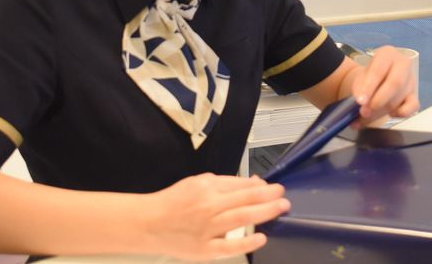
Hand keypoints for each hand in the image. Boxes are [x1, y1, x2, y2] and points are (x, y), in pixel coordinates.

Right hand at [139, 173, 288, 260]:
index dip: (262, 186)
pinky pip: (228, 248)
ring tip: (280, 208)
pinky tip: (261, 238)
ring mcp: (206, 229)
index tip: (275, 187)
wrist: (147, 224)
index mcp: (207, 188)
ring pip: (241, 218)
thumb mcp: (198, 182)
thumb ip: (226, 183)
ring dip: (264, 212)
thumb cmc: (174, 202)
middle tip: (284, 195)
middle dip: (269, 196)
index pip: (241, 185)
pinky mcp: (203, 249)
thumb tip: (254, 184)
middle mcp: (208, 206)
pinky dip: (246, 243)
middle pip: (245, 199)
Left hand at [351, 45, 418, 124]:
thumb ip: (359, 89)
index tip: (360, 101)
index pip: (379, 70)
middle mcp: (403, 64)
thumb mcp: (359, 79)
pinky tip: (389, 114)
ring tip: (368, 114)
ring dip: (383, 110)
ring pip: (400, 97)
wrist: (375, 81)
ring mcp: (411, 80)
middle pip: (395, 83)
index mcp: (387, 54)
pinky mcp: (415, 95)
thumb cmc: (368, 78)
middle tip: (364, 111)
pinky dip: (401, 113)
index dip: (369, 87)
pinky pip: (412, 106)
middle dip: (379, 100)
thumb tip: (362, 103)